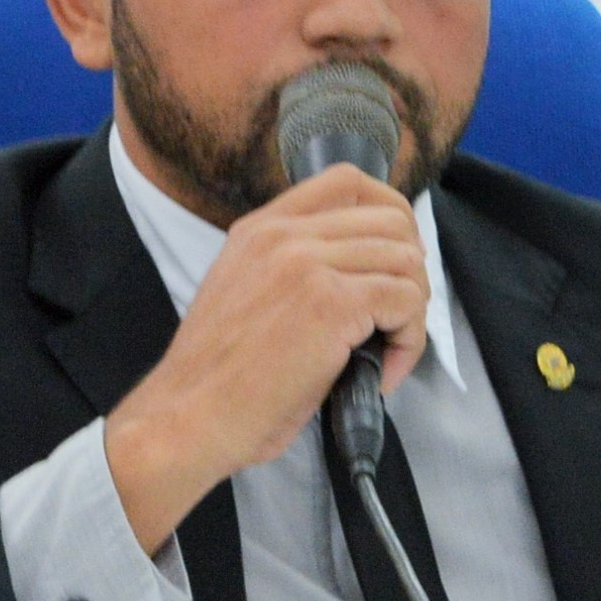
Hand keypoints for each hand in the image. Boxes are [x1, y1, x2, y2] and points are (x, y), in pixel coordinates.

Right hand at [106, 164, 428, 552]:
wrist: (188, 418)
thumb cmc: (217, 378)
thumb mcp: (242, 292)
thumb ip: (289, 268)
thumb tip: (359, 274)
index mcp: (259, 228)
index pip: (349, 182)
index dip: (390, 217)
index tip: (392, 262)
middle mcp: (283, 235)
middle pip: (391, 219)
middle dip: (411, 270)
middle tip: (397, 317)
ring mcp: (306, 265)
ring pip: (407, 260)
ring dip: (412, 311)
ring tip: (387, 351)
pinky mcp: (330, 305)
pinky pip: (406, 302)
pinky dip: (409, 340)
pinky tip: (383, 371)